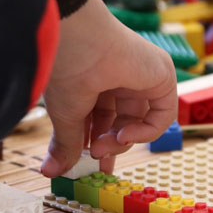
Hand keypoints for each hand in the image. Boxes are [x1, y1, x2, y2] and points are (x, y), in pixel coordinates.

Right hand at [41, 0, 176, 176]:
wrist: (77, 41)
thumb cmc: (66, 69)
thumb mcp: (66, 115)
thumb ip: (66, 145)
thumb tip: (51, 172)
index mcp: (96, 78)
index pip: (101, 116)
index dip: (95, 140)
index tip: (86, 161)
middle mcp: (120, 75)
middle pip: (122, 120)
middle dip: (109, 144)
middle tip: (96, 162)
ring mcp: (141, 75)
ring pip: (139, 120)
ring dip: (121, 141)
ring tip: (101, 148)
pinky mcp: (162, 75)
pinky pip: (162, 114)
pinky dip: (146, 132)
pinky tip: (123, 135)